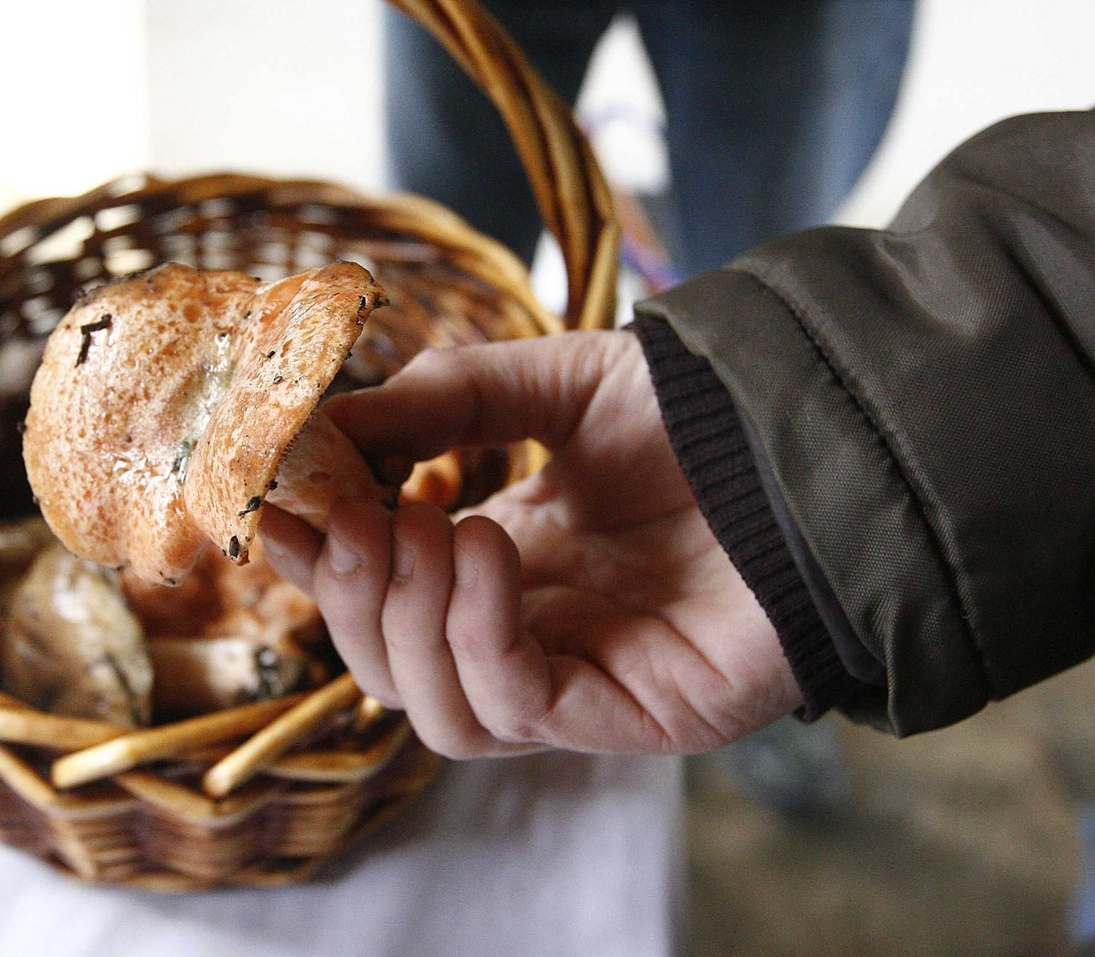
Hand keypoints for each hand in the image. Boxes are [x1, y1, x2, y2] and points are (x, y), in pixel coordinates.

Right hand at [259, 331, 800, 756]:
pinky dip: (475, 633)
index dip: (323, 567)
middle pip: (396, 670)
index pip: (386, 602)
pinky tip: (487, 549)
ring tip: (425, 526)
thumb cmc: (704, 410)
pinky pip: (513, 705)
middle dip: (352, 600)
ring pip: (440, 713)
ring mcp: (580, 680)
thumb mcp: (555, 381)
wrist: (820, 428)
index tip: (274, 510)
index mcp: (508, 563)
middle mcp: (534, 631)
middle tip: (351, 517)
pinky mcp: (630, 713)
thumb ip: (449, 399)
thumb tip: (329, 419)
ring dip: (405, 622)